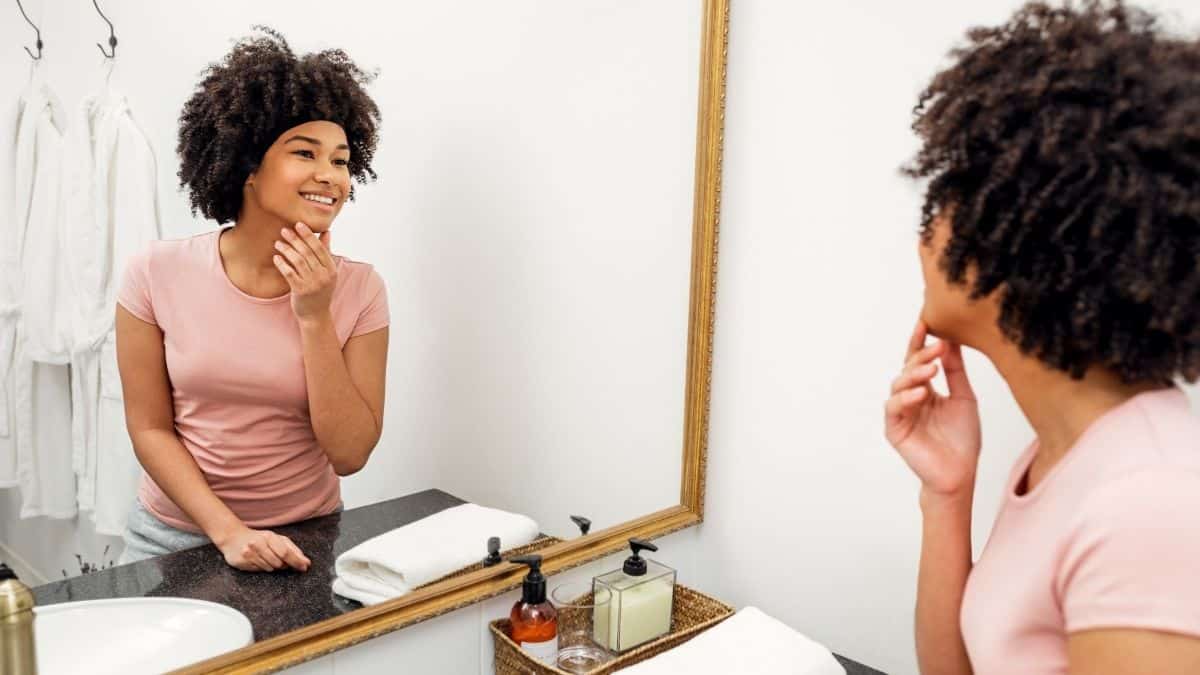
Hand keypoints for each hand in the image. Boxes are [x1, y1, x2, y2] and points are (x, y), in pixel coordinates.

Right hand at [214, 526, 310, 572]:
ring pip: (269, 568)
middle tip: (281, 562)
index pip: (286, 553)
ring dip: (272, 566)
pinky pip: (259, 570)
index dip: (297, 562)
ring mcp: (249, 553)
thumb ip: (292, 550)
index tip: (304, 567)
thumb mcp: (277, 539)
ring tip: (267, 558)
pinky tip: (258, 560)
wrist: (234, 538)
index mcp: (270, 536)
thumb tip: (306, 562)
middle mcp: (258, 543)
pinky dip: (262, 568)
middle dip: (283, 565)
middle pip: (279, 563)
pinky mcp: (242, 562)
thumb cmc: (260, 539)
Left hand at [273, 223, 336, 321]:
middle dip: (295, 239)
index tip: (298, 224)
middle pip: (307, 252)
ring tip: (278, 243)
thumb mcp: (327, 272)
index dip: (308, 235)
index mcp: (331, 269)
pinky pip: (289, 273)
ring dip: (286, 250)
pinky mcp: (300, 290)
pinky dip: (282, 263)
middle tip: (284, 231)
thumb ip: (326, 252)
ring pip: (297, 261)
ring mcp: (312, 283)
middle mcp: (324, 276)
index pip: (319, 248)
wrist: (316, 315)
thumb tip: (327, 232)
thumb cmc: (320, 291)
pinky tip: (276, 257)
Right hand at [884, 319, 981, 496]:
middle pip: (908, 369)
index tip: (926, 321)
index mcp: (925, 390)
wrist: (960, 473)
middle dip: (921, 355)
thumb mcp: (964, 397)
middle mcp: (910, 398)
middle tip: (937, 345)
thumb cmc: (963, 440)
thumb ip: (956, 371)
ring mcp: (901, 413)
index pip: (918, 361)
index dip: (920, 341)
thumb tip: (951, 340)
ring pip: (899, 385)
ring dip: (914, 374)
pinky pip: (895, 408)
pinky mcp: (894, 429)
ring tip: (932, 369)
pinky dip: (906, 398)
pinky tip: (922, 393)